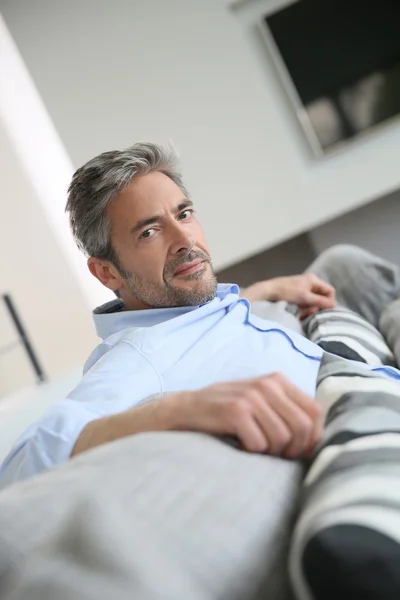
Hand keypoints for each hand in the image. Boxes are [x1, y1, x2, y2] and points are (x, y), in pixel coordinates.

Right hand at [169, 372, 322, 458]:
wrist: (185, 409)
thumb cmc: (227, 412)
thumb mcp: (261, 403)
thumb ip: (287, 412)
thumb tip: (316, 440)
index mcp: (278, 380)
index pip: (315, 411)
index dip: (312, 437)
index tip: (297, 450)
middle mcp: (267, 384)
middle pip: (302, 427)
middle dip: (293, 449)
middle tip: (274, 454)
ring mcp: (251, 396)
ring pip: (282, 438)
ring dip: (269, 452)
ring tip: (254, 447)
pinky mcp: (235, 411)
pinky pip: (259, 444)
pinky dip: (251, 452)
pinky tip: (240, 446)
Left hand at [242, 274, 335, 316]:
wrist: (269, 291)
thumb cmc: (286, 292)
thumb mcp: (305, 298)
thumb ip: (320, 301)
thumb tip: (334, 305)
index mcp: (314, 280)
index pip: (330, 291)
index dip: (329, 301)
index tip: (323, 311)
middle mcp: (310, 282)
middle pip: (322, 296)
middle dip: (318, 306)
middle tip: (310, 313)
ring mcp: (304, 288)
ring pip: (314, 300)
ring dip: (311, 308)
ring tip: (304, 314)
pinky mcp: (298, 293)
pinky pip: (306, 302)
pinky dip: (305, 308)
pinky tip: (300, 313)